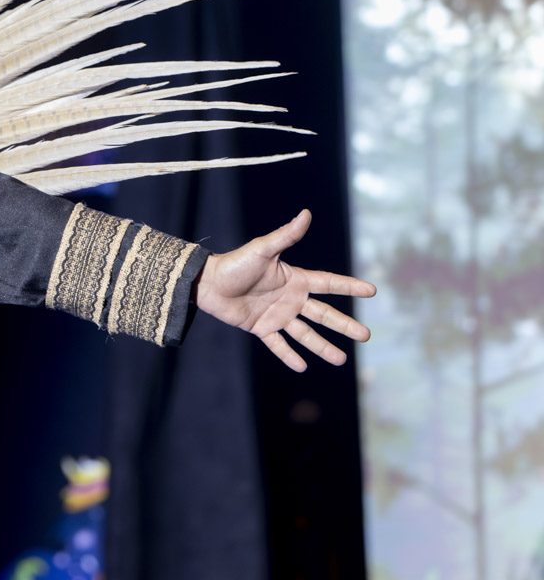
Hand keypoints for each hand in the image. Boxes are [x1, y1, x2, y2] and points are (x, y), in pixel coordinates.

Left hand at [194, 209, 373, 371]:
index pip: (328, 283)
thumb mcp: (262, 250)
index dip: (349, 286)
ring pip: (305, 334)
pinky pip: (278, 344)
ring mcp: (276, 315)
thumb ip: (285, 236)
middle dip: (344, 325)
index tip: (372, 291)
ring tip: (341, 359)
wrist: (207, 283)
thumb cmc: (234, 263)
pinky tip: (303, 367)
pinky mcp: (260, 328)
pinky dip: (289, 355)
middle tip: (366, 336)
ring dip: (322, 347)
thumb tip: (306, 213)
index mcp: (294, 279)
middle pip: (323, 314)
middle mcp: (290, 298)